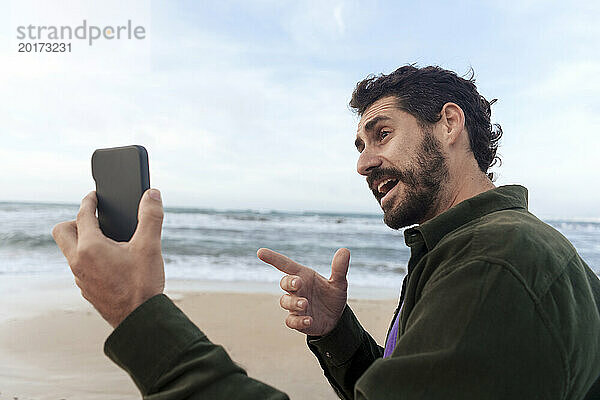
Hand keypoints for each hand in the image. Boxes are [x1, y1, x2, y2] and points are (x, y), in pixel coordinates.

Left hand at [51, 189, 164, 327]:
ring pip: (71, 251)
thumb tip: (152, 194)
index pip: (82, 215)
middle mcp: (78, 262)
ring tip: (106, 240)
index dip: (89, 201)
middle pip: (62, 231)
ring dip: (82, 241)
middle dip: (76, 221)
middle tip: (95, 220)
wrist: (140, 321)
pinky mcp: (86, 290)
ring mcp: (80, 278)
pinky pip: (79, 267)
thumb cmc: (143, 285)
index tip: (94, 196)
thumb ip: (151, 216)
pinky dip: (89, 259)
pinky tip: (109, 263)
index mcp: (90, 247)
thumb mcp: (150, 246)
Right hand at [257, 248, 349, 336]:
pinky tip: (308, 320)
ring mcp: (296, 306)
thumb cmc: (333, 296)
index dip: (273, 258)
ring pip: (285, 302)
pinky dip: (298, 321)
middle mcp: (297, 290)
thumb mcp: (339, 283)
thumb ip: (339, 268)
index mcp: (304, 276)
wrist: (336, 318)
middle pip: (284, 282)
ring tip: (305, 304)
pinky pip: (291, 321)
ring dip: (294, 302)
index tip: (260, 252)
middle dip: (288, 282)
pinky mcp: (298, 321)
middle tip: (298, 283)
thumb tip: (344, 250)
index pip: (286, 265)